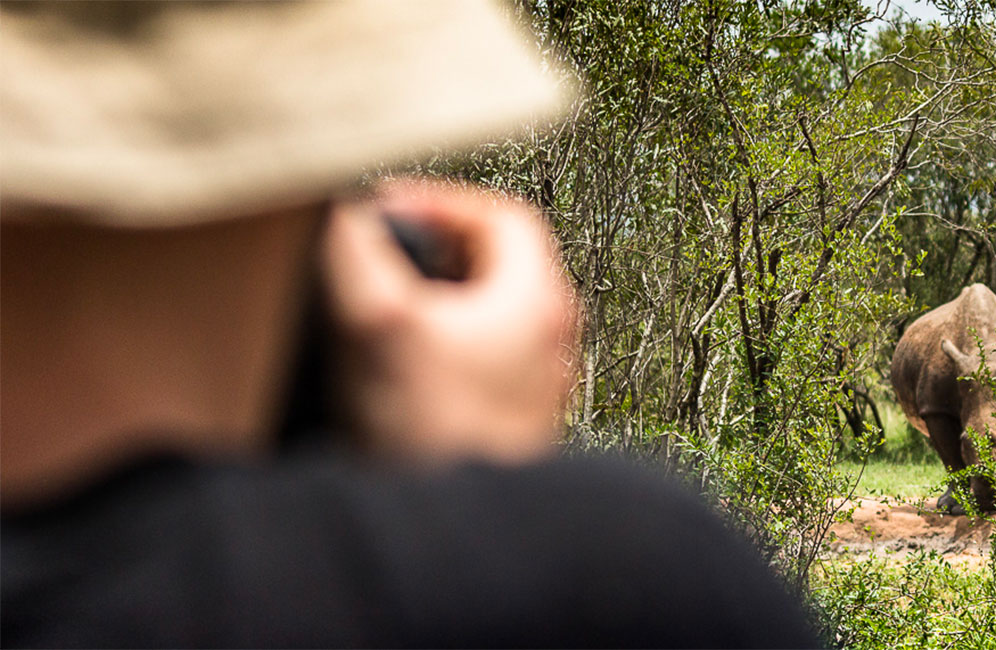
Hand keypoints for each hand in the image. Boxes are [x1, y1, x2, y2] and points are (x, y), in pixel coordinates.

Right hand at [321, 178, 577, 463]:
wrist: (456, 539)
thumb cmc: (436, 437)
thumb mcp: (380, 324)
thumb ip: (356, 253)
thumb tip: (340, 209)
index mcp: (538, 302)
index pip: (503, 216)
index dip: (442, 200)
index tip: (393, 208)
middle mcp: (550, 343)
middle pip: (500, 266)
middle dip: (438, 250)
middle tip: (389, 253)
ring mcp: (535, 389)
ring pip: (491, 318)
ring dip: (440, 303)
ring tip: (387, 308)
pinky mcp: (513, 427)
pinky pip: (482, 366)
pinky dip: (443, 351)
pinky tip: (400, 372)